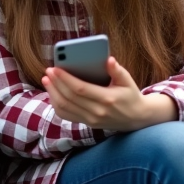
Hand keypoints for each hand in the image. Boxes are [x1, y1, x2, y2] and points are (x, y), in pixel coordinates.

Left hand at [42, 56, 176, 131]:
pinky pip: (66, 115)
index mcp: (107, 99)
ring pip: (65, 108)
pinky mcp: (87, 124)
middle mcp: (97, 112)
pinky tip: (52, 93)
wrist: (137, 119)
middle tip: (48, 71)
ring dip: (52, 93)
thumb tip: (108, 59)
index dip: (65, 79)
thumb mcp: (128, 81)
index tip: (55, 68)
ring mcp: (91, 120)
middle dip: (56, 83)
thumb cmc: (130, 96)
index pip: (80, 89)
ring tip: (47, 80)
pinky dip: (56, 104)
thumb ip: (117, 71)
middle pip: (69, 98)